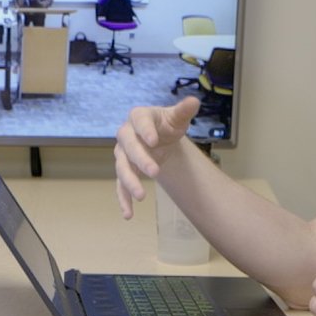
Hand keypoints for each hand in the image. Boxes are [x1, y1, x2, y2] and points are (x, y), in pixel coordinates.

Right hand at [113, 97, 198, 218]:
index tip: (154, 141)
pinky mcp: (124, 170)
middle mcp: (126, 134)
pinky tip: (128, 214)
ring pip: (122, 167)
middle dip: (140, 159)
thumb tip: (195, 101)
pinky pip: (120, 185)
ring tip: (142, 196)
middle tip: (155, 172)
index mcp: (139, 116)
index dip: (145, 130)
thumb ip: (184, 110)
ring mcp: (123, 154)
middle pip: (128, 146)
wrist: (159, 138)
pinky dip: (123, 199)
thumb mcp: (177, 118)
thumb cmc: (167, 125)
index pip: (139, 121)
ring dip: (130, 182)